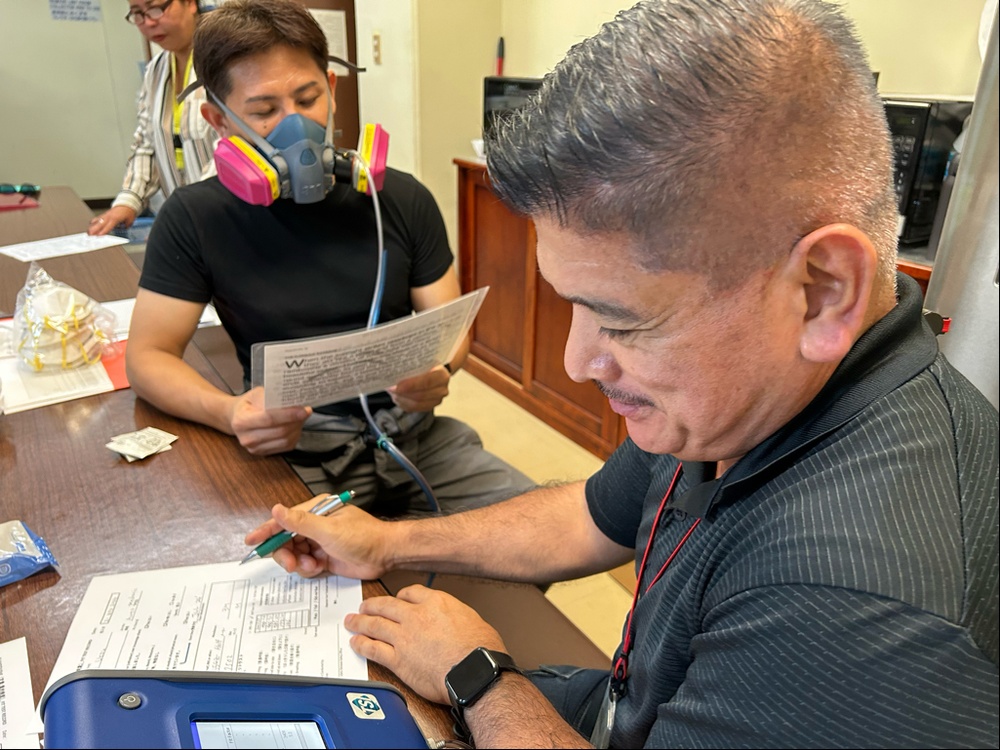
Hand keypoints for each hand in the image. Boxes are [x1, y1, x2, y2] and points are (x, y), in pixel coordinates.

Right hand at [87, 206, 136, 235]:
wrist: (126, 203)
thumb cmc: (128, 211)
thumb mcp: (130, 220)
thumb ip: (126, 226)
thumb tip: (123, 230)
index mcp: (115, 219)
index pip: (108, 227)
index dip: (103, 231)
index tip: (98, 236)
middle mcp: (109, 217)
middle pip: (100, 224)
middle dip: (94, 230)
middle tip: (89, 235)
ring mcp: (106, 215)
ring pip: (97, 221)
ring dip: (92, 226)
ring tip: (88, 231)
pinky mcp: (105, 214)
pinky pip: (98, 218)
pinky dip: (94, 221)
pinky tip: (91, 225)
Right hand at [228, 386, 310, 454]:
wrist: (237, 418)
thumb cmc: (249, 404)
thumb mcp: (256, 394)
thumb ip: (271, 396)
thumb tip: (291, 399)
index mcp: (241, 421)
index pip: (269, 419)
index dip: (288, 414)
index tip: (304, 410)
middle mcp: (247, 438)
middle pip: (279, 431)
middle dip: (296, 421)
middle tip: (305, 411)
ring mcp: (254, 448)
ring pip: (285, 441)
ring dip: (297, 428)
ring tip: (300, 417)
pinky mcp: (263, 453)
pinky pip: (286, 447)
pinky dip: (294, 436)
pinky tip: (295, 426)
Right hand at [245, 498, 391, 579]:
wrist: (385, 554)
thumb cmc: (362, 536)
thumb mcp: (329, 529)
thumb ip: (300, 522)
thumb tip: (276, 509)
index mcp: (316, 511)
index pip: (284, 520)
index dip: (266, 530)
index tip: (251, 541)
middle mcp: (315, 525)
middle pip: (286, 540)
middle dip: (284, 553)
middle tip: (290, 564)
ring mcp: (319, 542)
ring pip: (294, 554)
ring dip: (298, 563)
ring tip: (311, 566)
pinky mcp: (324, 558)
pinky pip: (305, 565)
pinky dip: (307, 569)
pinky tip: (318, 568)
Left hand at [345, 585, 506, 704]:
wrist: (474, 672)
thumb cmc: (480, 650)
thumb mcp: (472, 619)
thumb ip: (455, 616)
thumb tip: (454, 620)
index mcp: (436, 603)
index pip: (411, 593)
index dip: (400, 596)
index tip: (396, 599)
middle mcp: (416, 616)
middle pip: (387, 605)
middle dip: (372, 605)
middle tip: (363, 606)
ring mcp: (404, 637)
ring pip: (375, 625)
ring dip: (360, 622)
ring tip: (352, 621)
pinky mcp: (398, 660)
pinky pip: (374, 650)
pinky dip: (362, 645)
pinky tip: (356, 643)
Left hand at [388, 365, 449, 411]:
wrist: (433, 372)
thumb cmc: (426, 364)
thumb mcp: (422, 360)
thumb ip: (412, 364)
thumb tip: (394, 367)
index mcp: (442, 375)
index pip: (427, 381)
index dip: (412, 385)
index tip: (397, 386)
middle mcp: (442, 389)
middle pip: (420, 395)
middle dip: (403, 393)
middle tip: (390, 388)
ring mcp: (436, 400)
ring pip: (415, 404)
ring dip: (401, 398)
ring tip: (392, 392)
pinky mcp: (429, 407)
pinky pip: (413, 408)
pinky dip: (403, 403)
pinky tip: (397, 397)